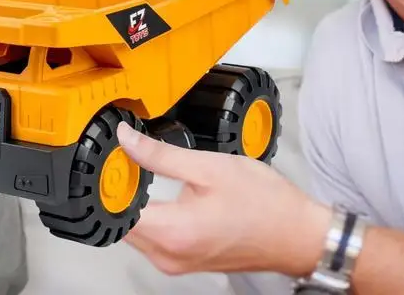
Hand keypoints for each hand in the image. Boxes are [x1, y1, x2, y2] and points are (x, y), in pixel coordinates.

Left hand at [117, 122, 330, 276]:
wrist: (296, 233)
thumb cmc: (264, 203)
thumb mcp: (209, 166)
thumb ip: (160, 154)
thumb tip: (126, 140)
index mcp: (173, 232)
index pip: (115, 213)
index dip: (107, 184)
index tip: (109, 160)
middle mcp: (169, 255)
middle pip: (121, 224)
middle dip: (119, 192)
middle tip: (125, 159)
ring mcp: (176, 262)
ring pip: (136, 232)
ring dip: (134, 204)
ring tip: (144, 172)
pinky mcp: (184, 261)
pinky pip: (153, 238)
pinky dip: (150, 216)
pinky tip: (162, 193)